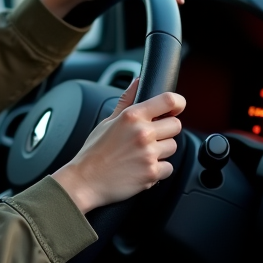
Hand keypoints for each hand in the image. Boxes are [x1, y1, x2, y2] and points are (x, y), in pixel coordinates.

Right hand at [52, 79, 185, 214]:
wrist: (85, 181)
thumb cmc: (94, 152)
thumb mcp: (107, 121)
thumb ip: (126, 100)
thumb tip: (138, 81)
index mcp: (132, 116)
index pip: (168, 100)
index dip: (178, 103)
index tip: (176, 107)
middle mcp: (143, 133)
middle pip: (176, 125)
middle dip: (166, 130)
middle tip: (150, 138)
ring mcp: (149, 154)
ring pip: (173, 147)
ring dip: (162, 151)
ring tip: (141, 155)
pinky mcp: (152, 173)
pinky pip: (168, 168)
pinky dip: (158, 170)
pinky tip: (141, 168)